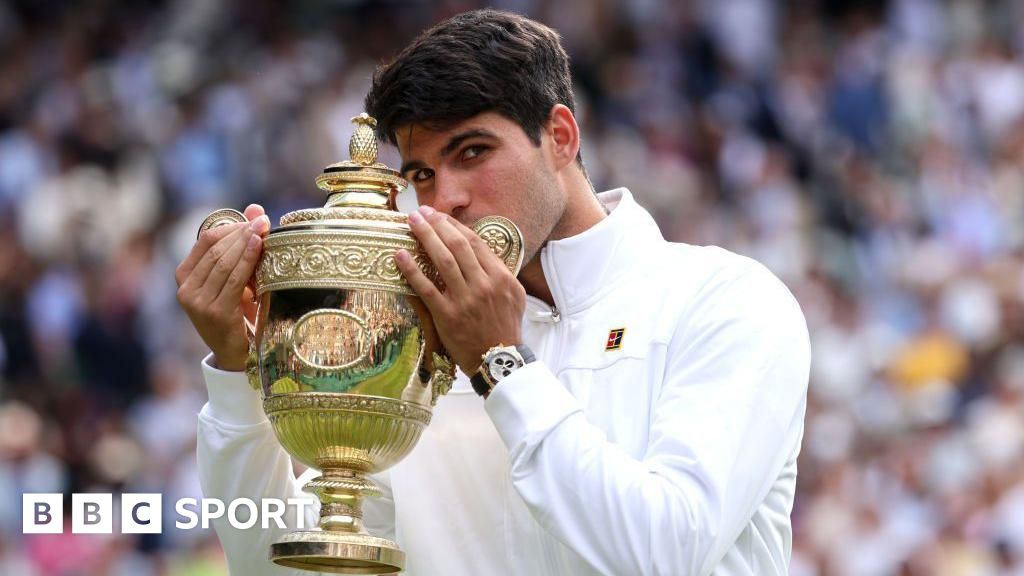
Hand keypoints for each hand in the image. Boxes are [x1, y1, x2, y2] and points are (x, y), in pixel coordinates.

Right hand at [176, 204, 270, 370]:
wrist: (237, 354)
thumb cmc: (238, 311)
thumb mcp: (238, 276)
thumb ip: (242, 243)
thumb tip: (255, 208)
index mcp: (185, 276)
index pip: (206, 240)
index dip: (230, 226)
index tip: (254, 218)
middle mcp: (185, 288)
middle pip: (215, 249)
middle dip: (241, 232)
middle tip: (263, 221)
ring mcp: (197, 302)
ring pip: (224, 262)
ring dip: (246, 243)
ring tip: (264, 229)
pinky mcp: (214, 312)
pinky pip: (233, 279)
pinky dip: (247, 259)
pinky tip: (260, 247)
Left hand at [395, 205, 525, 374]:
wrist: (499, 360)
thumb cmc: (505, 328)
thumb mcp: (514, 296)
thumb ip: (500, 273)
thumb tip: (483, 252)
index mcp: (500, 277)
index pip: (475, 243)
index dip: (455, 226)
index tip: (440, 216)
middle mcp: (483, 284)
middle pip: (457, 246)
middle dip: (437, 225)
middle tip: (421, 212)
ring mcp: (465, 300)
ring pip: (442, 261)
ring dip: (425, 238)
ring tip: (411, 222)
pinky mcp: (447, 316)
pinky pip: (426, 288)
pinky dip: (412, 270)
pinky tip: (400, 255)